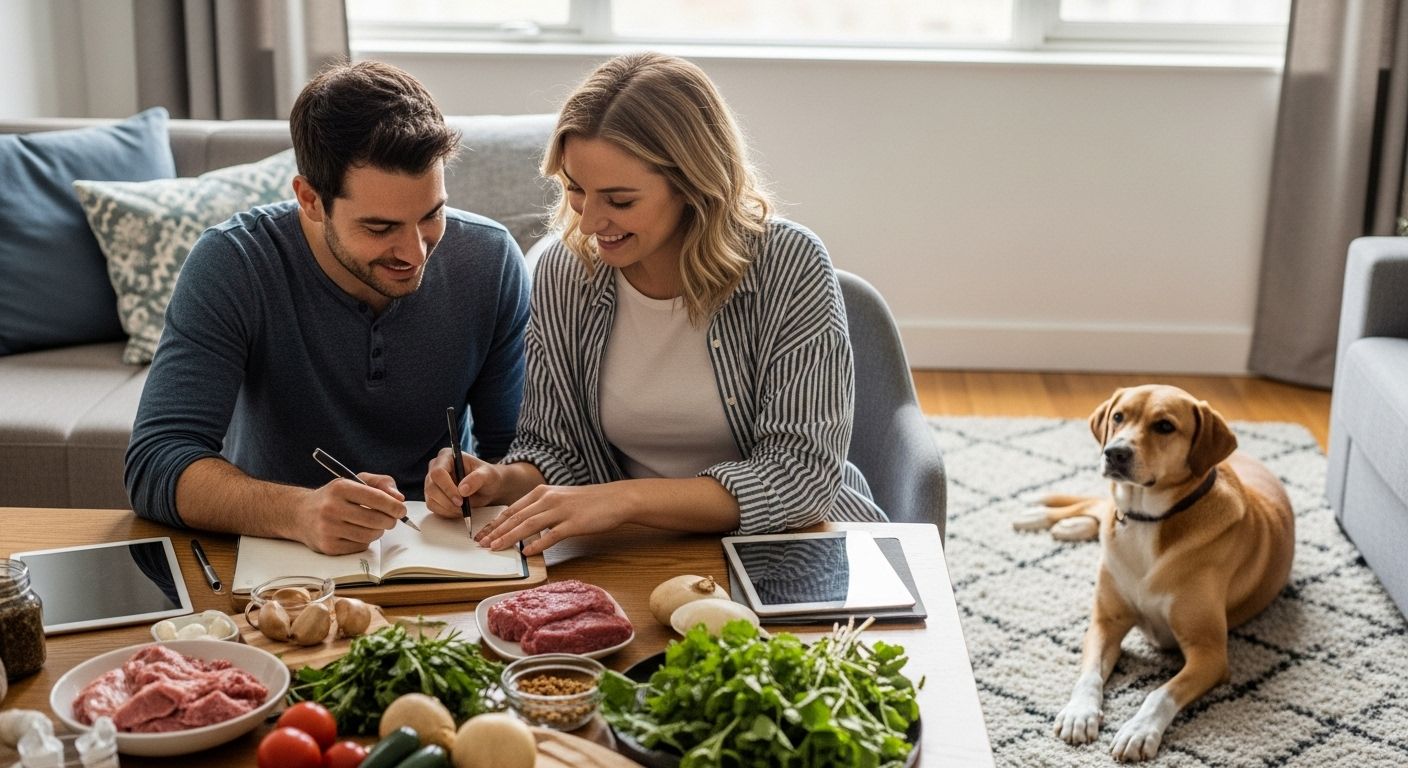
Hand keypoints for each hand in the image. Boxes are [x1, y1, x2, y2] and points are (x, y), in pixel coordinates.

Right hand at [294, 474, 405, 554]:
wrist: (301, 514)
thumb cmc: (334, 497)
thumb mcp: (354, 481)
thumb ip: (380, 484)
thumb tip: (398, 498)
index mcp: (340, 488)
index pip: (375, 497)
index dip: (393, 505)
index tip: (401, 509)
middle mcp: (331, 508)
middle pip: (375, 519)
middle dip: (390, 520)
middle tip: (391, 519)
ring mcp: (328, 529)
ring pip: (369, 535)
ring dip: (378, 531)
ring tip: (374, 525)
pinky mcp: (328, 546)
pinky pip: (359, 547)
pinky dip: (365, 541)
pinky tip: (358, 533)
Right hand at [424, 447, 504, 516]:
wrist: (488, 488)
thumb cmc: (488, 477)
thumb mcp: (487, 475)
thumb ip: (476, 479)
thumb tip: (462, 490)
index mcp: (447, 456)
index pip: (438, 472)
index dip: (447, 487)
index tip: (460, 499)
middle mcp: (436, 467)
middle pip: (431, 487)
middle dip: (447, 500)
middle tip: (462, 507)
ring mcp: (432, 482)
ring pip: (431, 499)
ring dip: (447, 508)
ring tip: (463, 509)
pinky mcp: (433, 495)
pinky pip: (433, 507)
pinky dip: (446, 512)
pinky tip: (458, 511)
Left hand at [474, 483, 630, 556]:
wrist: (615, 499)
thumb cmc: (588, 502)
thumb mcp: (559, 499)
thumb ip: (541, 509)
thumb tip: (522, 526)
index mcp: (542, 492)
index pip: (512, 509)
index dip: (495, 523)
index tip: (482, 534)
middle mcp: (548, 498)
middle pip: (517, 517)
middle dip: (497, 532)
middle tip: (482, 544)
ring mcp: (561, 510)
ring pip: (529, 525)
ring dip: (510, 537)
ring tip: (496, 548)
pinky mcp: (574, 523)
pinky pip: (552, 535)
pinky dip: (537, 544)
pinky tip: (526, 553)